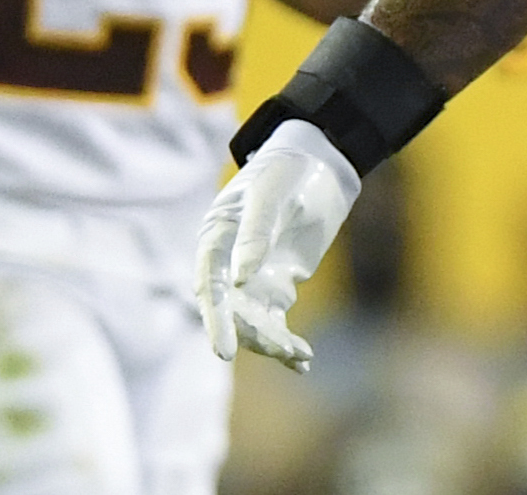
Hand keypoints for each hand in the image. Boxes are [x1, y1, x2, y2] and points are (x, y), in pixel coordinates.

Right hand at [195, 119, 359, 367]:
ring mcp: (252, 278)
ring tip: (301, 354)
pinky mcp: (277, 286)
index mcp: (215, 238)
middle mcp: (227, 264)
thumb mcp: (271, 194)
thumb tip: (241, 278)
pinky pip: (276, 322)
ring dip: (273, 342)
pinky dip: (287, 342)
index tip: (223, 351)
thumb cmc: (286, 171)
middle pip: (231, 311)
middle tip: (282, 349)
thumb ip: (255, 232)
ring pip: (254, 322)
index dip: (215, 319)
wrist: (317, 164)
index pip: (209, 286)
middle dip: (252, 335)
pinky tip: (302, 362)